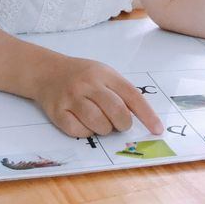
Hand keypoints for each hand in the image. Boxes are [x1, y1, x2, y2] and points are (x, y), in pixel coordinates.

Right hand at [33, 55, 162, 137]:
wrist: (47, 71)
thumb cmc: (81, 75)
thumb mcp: (103, 74)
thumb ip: (120, 91)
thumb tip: (140, 118)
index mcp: (105, 74)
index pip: (132, 96)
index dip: (147, 115)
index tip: (157, 130)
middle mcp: (88, 84)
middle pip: (116, 112)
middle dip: (123, 124)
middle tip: (120, 124)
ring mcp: (71, 98)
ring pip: (98, 124)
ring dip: (105, 129)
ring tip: (100, 122)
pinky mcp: (57, 112)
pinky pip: (79, 131)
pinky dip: (86, 132)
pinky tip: (84, 123)